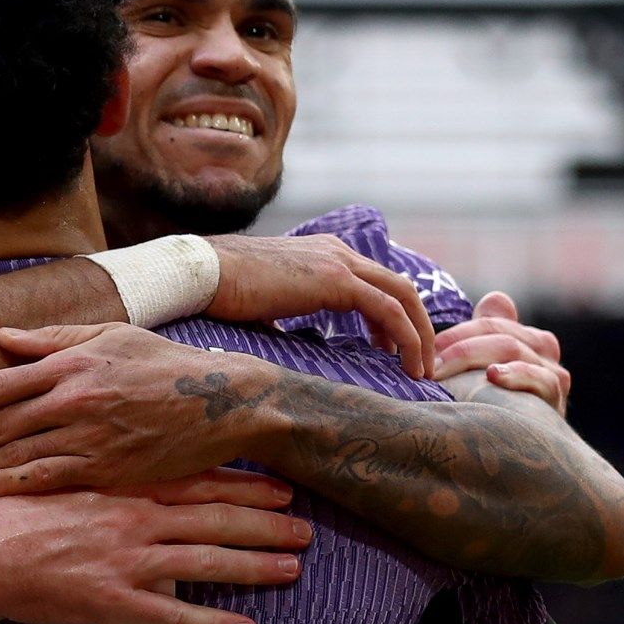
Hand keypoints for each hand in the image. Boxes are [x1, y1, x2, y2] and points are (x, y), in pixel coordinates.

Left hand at [0, 322, 278, 495]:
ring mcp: (90, 436)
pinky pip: (47, 480)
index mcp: (70, 363)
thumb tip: (3, 338)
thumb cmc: (164, 365)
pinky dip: (10, 486)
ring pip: (15, 456)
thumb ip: (54, 338)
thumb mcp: (111, 335)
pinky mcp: (107, 468)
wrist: (223, 403)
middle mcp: (73, 398)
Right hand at [0, 469, 310, 623]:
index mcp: (121, 485)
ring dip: (254, 566)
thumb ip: (92, 461)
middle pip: (214, 519)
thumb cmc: (6, 506)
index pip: (195, 480)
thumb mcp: (53, 468)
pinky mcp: (113, 601)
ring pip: (205, 562)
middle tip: (304, 527)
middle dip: (264, 523)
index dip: (241, 484)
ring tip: (292, 569)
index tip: (277, 485)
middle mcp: (134, 520)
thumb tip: (116, 449)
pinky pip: (173, 618)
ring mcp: (127, 561)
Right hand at [205, 233, 434, 378]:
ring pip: (403, 296)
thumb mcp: (265, 306)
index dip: (389, 318)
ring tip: (420, 371)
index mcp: (322, 255)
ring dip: (418, 335)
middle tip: (419, 364)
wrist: (204, 274)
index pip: (375, 282)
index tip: (388, 350)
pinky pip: (387, 309)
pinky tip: (405, 364)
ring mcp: (339, 262)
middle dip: (417, 327)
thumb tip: (288, 349)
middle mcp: (338, 252)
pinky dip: (405, 337)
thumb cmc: (221, 293)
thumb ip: (286, 320)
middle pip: (399, 287)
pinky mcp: (336, 280)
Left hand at [433, 291, 570, 414]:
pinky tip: (492, 375)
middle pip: (497, 332)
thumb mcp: (489, 369)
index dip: (456, 332)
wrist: (529, 454)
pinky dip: (514, 374)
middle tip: (426, 365)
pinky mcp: (555, 396)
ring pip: (510, 348)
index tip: (425, 348)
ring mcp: (552, 372)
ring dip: (470, 357)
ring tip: (441, 371)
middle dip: (457, 346)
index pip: (490, 321)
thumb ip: (490, 332)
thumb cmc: (499, 408)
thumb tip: (494, 299)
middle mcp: (544, 349)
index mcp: (528, 338)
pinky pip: (538, 378)